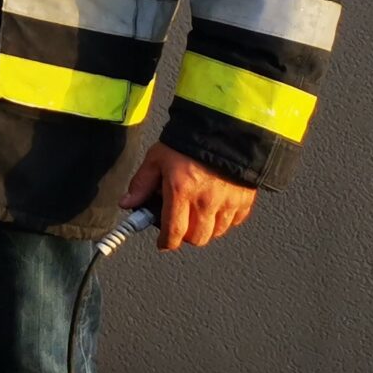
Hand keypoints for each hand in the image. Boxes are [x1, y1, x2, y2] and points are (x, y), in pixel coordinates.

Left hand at [120, 144, 257, 250]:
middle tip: (179, 224)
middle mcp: (206, 201)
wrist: (224, 129)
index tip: (163, 243)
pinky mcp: (245, 199)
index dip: (166, 242)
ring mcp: (228, 202)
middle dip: (185, 236)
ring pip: (216, 233)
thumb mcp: (157, 158)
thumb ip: (142, 184)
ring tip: (197, 214)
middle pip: (197, 238)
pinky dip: (224, 221)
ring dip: (205, 229)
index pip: (174, 231)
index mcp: (181, 191)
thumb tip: (127, 203)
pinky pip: (235, 222)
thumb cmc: (187, 142)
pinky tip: (216, 208)